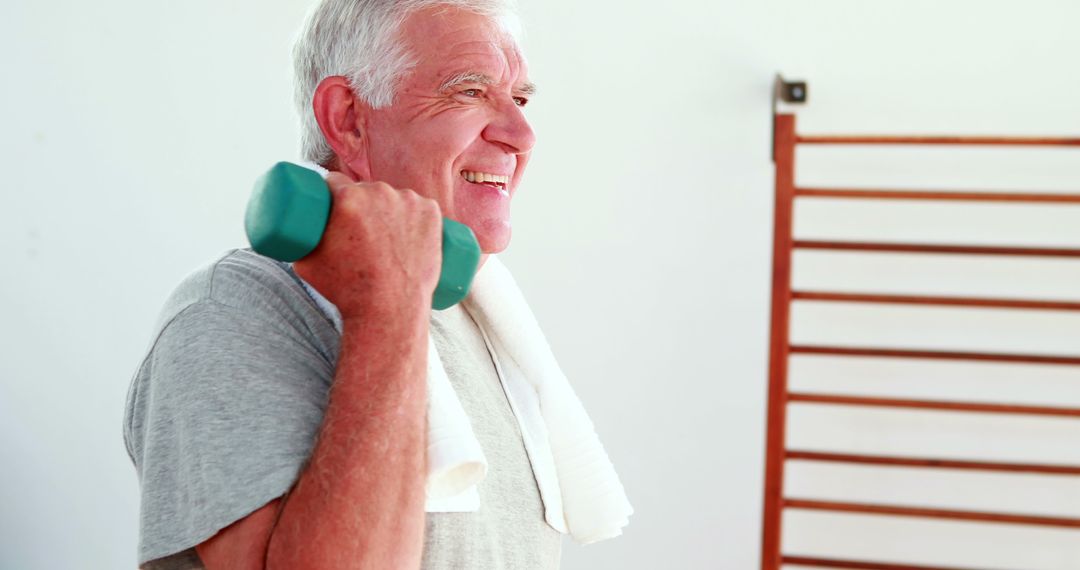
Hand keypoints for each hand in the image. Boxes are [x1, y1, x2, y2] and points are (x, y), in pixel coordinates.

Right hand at [293, 172, 442, 319]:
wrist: (390, 310)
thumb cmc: (346, 291)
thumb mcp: (307, 264)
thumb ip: (297, 243)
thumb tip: (290, 234)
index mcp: (347, 199)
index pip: (334, 181)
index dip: (332, 192)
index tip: (333, 204)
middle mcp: (379, 193)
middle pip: (366, 190)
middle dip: (361, 205)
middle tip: (361, 229)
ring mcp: (408, 201)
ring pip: (394, 198)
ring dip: (389, 209)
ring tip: (387, 236)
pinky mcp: (431, 213)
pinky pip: (421, 205)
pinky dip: (417, 215)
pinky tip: (414, 227)